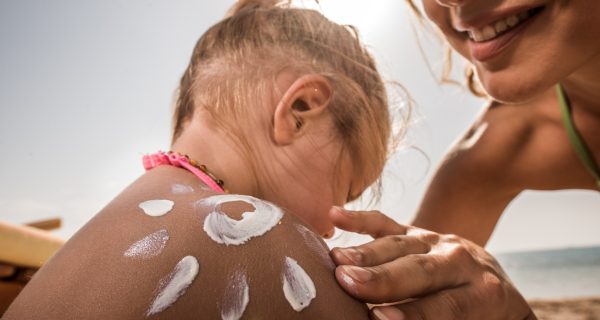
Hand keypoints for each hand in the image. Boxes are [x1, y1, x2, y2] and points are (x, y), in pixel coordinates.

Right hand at [328, 206, 535, 319]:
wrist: (498, 289)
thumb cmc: (482, 317)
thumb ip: (441, 319)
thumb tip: (390, 319)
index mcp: (483, 294)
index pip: (447, 305)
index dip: (413, 313)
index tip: (378, 317)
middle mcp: (460, 262)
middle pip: (419, 269)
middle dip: (382, 277)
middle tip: (348, 282)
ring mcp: (436, 241)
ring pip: (400, 245)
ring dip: (366, 252)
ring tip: (337, 260)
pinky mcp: (416, 231)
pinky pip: (387, 223)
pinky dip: (360, 219)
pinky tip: (335, 215)